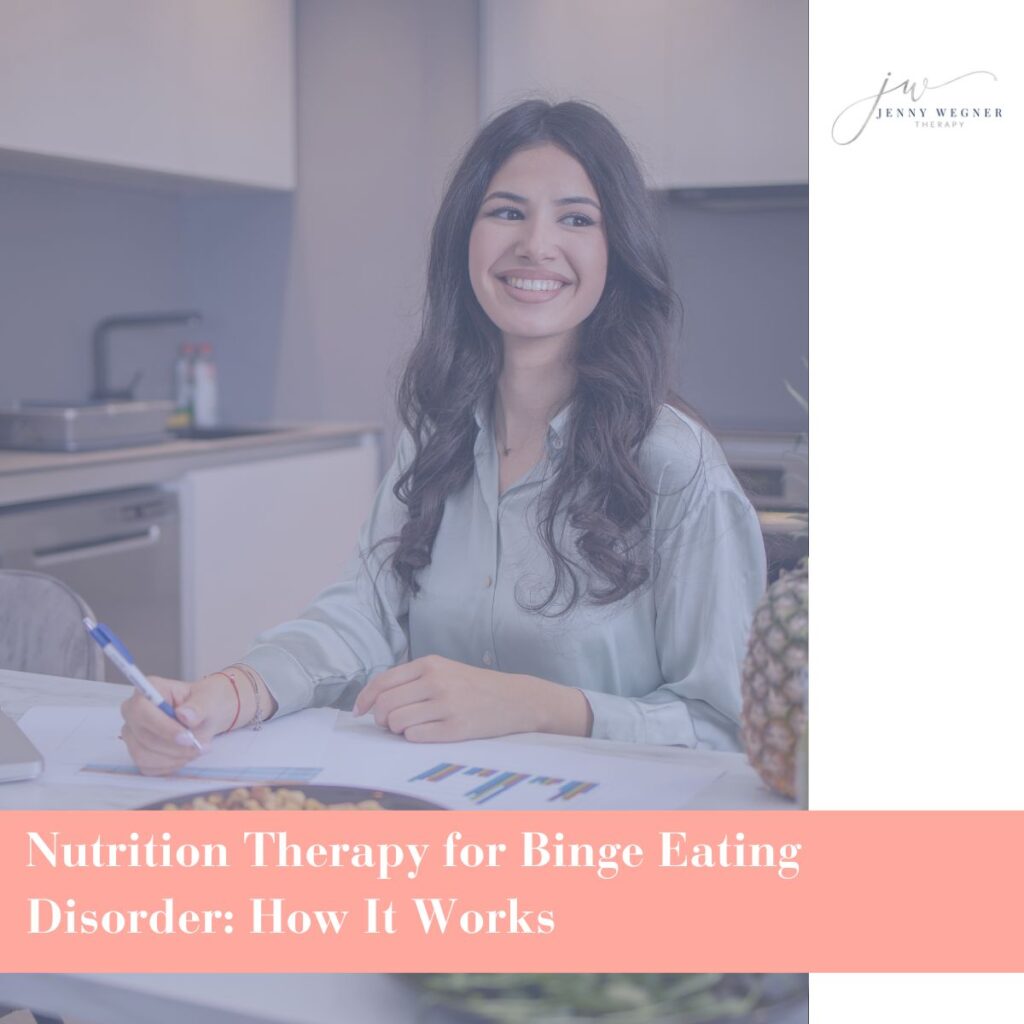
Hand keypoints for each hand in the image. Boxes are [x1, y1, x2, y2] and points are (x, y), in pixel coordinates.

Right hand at [120, 674, 236, 775]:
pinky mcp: (137, 752)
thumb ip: (198, 707)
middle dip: (174, 747)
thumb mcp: (209, 700)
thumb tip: (185, 715)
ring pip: (143, 755)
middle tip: (199, 746)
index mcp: (149, 689)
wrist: (207, 715)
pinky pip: (147, 767)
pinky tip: (184, 755)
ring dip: (174, 758)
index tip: (187, 737)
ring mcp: (132, 733)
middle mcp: (134, 711)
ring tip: (196, 749)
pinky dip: (170, 765)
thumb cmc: (205, 702)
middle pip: (142, 737)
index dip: (163, 727)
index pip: (142, 709)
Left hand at [352, 655, 592, 741]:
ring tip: (409, 728)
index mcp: (430, 664)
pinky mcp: (456, 728)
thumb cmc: (474, 686)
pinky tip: (424, 733)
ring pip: (398, 722)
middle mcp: (436, 682)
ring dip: (396, 729)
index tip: (360, 711)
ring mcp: (447, 705)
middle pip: (386, 704)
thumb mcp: (445, 670)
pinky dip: (412, 737)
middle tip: (388, 724)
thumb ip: (413, 679)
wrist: (515, 698)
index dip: (366, 699)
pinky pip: (416, 736)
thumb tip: (376, 699)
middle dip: (380, 718)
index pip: (383, 681)